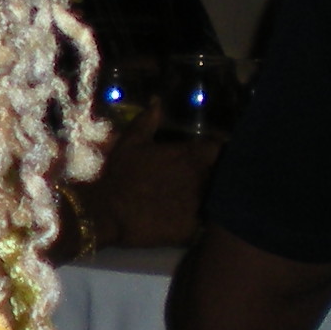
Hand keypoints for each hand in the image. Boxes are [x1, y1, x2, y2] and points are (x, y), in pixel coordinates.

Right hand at [74, 130, 220, 250]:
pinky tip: (195, 224)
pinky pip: (206, 227)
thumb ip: (147, 121)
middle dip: (218, 177)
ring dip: (214, 201)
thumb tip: (157, 101)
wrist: (107, 211)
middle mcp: (200, 179)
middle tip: (207, 181)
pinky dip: (204, 225)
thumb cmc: (120, 174)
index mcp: (190, 156)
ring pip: (218, 202)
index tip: (212, 155)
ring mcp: (198, 205)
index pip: (219, 149)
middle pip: (223, 176)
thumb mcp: (131, 142)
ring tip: (204, 203)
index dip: (217, 152)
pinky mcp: (192, 229)